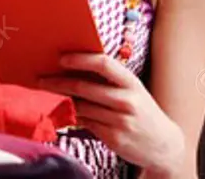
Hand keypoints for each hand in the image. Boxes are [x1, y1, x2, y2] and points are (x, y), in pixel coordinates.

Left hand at [39, 53, 184, 175]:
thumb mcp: (132, 91)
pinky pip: (85, 123)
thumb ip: (108, 80)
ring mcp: (121, 121)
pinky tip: (64, 110)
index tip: (61, 58)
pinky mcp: (114, 138)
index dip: (80, 59)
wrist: (164, 145)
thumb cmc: (141, 111)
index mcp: (132, 83)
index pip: (104, 64)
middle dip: (58, 82)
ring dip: (62, 99)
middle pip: (85, 87)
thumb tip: (72, 66)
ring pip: (81, 106)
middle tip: (41, 79)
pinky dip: (72, 116)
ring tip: (47, 92)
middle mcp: (128, 100)